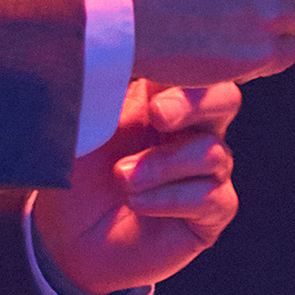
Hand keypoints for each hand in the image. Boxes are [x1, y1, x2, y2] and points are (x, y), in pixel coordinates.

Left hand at [33, 81, 238, 294]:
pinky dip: (169, 198)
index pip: (193, 67)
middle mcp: (191, 131)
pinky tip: (137, 204)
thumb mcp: (80, 130)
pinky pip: (210, 197)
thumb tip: (111, 51)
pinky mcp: (211, 212)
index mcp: (162, 99)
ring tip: (122, 179)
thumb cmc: (74, 179)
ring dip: (162, 165)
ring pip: (213, 152)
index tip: (156, 67)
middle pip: (226, 98)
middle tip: (157, 115)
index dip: (187, 62)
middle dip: (194, 103)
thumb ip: (103, 93)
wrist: (68, 243)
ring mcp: (207, 173)